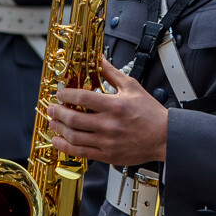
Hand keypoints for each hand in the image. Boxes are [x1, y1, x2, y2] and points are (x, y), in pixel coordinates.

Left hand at [48, 56, 168, 165]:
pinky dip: (66, 147)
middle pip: (74, 119)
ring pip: (74, 137)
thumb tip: (99, 60)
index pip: (83, 98)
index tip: (60, 93)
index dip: (67, 95)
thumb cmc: (151, 113)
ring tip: (53, 122)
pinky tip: (59, 141)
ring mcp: (107, 142)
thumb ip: (112, 74)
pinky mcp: (107, 155)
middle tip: (51, 108)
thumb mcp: (132, 87)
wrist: (164, 136)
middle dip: (57, 112)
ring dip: (59, 129)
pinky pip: (81, 153)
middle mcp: (109, 125)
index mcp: (115, 106)